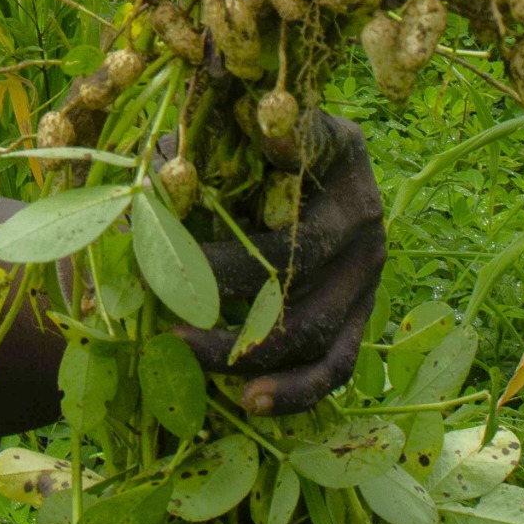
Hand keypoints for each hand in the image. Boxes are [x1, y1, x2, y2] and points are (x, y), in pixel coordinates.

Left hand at [168, 111, 385, 415]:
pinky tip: (249, 401)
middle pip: (296, 275)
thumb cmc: (252, 136)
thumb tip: (169, 180)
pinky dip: (295, 389)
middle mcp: (362, 216)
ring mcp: (366, 271)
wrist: (299, 158)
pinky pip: (335, 363)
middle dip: (219, 293)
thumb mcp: (235, 123)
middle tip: (157, 300)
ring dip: (245, 352)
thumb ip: (210, 142)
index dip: (229, 233)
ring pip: (315, 331)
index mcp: (338, 154)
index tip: (171, 239)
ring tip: (182, 351)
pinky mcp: (359, 313)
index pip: (288, 194)